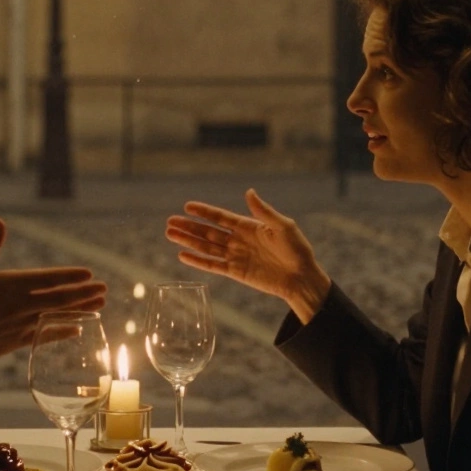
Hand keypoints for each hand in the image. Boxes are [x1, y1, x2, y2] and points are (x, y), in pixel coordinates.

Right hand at [0, 218, 106, 361]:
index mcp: (11, 286)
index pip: (49, 280)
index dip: (70, 276)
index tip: (89, 274)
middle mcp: (22, 306)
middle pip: (60, 299)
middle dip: (84, 293)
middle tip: (104, 289)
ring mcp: (22, 326)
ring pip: (58, 316)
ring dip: (81, 310)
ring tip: (100, 305)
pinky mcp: (19, 342)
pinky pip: (47, 336)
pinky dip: (64, 332)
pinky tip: (78, 329)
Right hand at [165, 189, 330, 323]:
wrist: (302, 277)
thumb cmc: (297, 250)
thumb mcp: (283, 227)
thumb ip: (264, 212)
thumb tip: (249, 192)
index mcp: (248, 226)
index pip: (220, 217)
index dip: (204, 212)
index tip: (187, 206)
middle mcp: (238, 240)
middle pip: (208, 231)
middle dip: (189, 227)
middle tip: (169, 221)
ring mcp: (236, 256)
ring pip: (206, 247)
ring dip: (188, 241)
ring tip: (170, 234)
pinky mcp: (236, 273)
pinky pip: (213, 265)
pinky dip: (198, 261)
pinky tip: (183, 255)